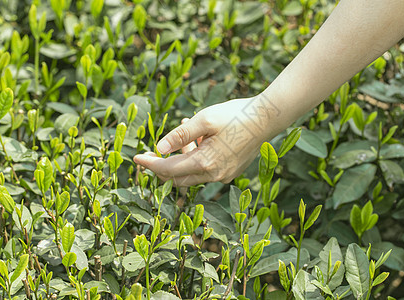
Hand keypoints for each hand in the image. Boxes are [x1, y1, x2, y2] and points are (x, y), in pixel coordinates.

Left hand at [133, 94, 281, 185]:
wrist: (267, 118)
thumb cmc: (236, 115)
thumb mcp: (204, 120)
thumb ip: (180, 135)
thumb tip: (159, 148)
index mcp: (205, 163)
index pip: (169, 169)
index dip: (150, 164)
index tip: (136, 159)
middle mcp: (215, 175)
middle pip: (179, 177)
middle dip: (163, 165)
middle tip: (152, 152)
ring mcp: (224, 175)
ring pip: (192, 173)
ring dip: (182, 157)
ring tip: (185, 132)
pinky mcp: (231, 171)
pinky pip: (206, 169)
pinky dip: (197, 157)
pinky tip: (200, 138)